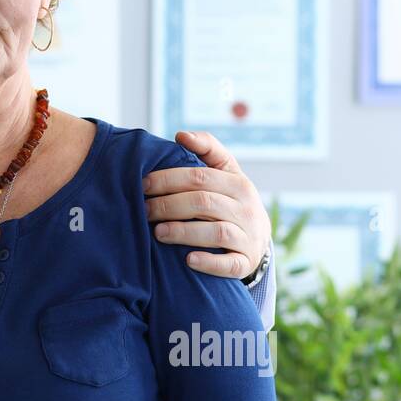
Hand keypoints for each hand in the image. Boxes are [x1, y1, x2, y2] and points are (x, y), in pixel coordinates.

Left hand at [143, 130, 270, 279]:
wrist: (257, 238)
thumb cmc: (231, 199)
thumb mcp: (226, 171)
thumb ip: (207, 148)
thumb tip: (181, 135)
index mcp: (238, 183)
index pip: (199, 177)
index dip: (168, 179)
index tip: (143, 184)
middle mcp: (246, 209)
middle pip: (203, 203)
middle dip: (168, 205)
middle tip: (144, 210)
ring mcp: (248, 237)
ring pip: (216, 232)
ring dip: (184, 232)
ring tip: (157, 233)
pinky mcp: (246, 262)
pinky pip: (230, 264)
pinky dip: (209, 262)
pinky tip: (188, 260)